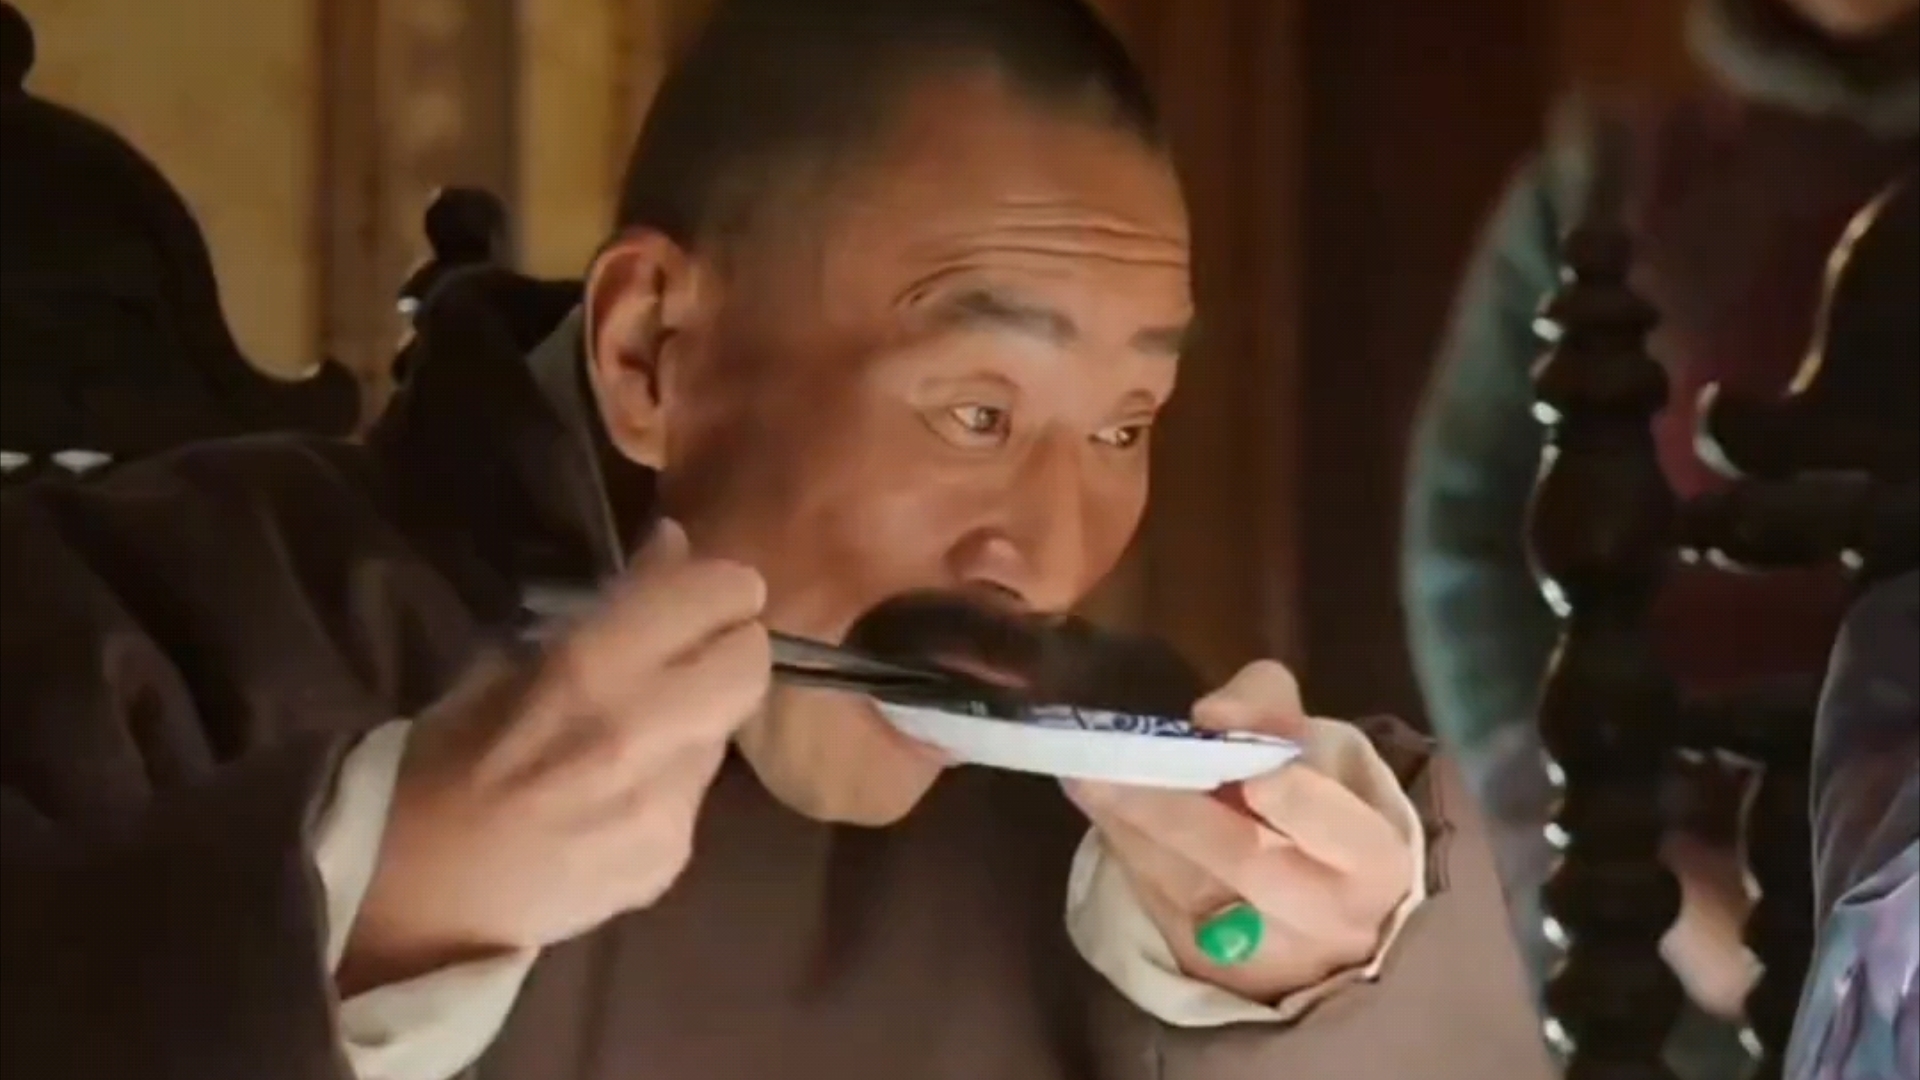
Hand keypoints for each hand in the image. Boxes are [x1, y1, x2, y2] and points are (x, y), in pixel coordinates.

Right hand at [338, 520, 769, 992]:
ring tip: (634, 736)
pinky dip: (672, 781)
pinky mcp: (674, 855)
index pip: (718, 596)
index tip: (702, 594)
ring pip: (726, 729)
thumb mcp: (506, 661)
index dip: (720, 589)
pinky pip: (698, 792)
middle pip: (752, 660)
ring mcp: (668, 803)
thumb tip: (676, 546)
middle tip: (693, 655)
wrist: (418, 898)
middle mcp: (646, 732)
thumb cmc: (442, 763)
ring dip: (698, 718)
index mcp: (591, 668)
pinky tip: (616, 798)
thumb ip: (610, 606)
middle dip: (731, 649)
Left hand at [1066, 661, 1412, 1001]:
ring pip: (1186, 882)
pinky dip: (1123, 845)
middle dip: (1175, 807)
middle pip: (1247, 860)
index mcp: (1374, 861)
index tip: (1258, 772)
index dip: (1303, 804)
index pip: (1345, 835)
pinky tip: (1099, 805)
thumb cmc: (1316, 813)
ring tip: (1086, 775)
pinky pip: (1155, 899)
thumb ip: (1269, 711)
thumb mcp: (1315, 749)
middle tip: (1112, 764)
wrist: (1312, 916)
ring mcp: (1261, 952)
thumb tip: (1212, 717)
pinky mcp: (1205, 964)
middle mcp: (1324, 918)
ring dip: (1128, 823)